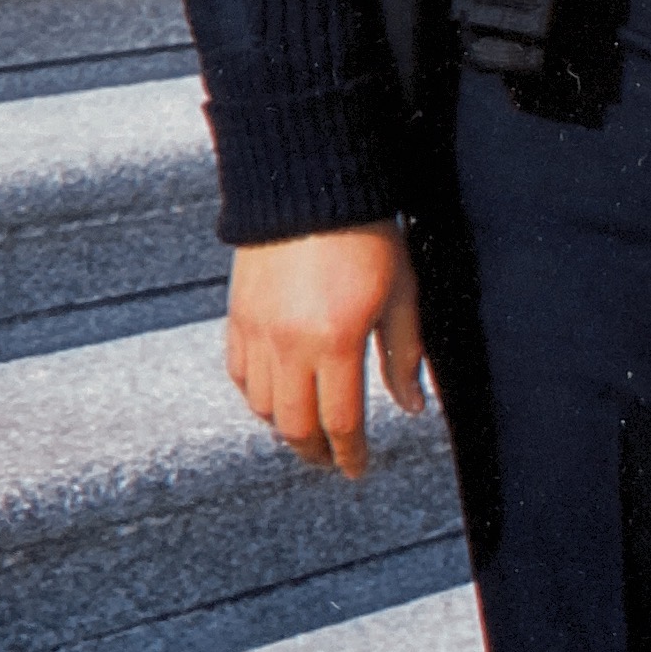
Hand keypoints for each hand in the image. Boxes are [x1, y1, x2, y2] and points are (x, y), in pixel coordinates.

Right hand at [225, 220, 425, 478]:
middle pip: (295, 427)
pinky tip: (274, 393)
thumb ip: (405, 353)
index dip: (351, 455)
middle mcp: (290, 345)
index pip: (341, 423)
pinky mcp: (237, 316)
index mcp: (336, 341)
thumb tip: (413, 406)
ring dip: (284, 426)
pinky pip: (239, 375)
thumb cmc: (366, 233)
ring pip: (261, 408)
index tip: (358, 468)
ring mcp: (258, 332)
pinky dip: (256, 395)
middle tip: (330, 458)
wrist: (311, 183)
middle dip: (315, 451)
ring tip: (305, 427)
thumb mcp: (400, 291)